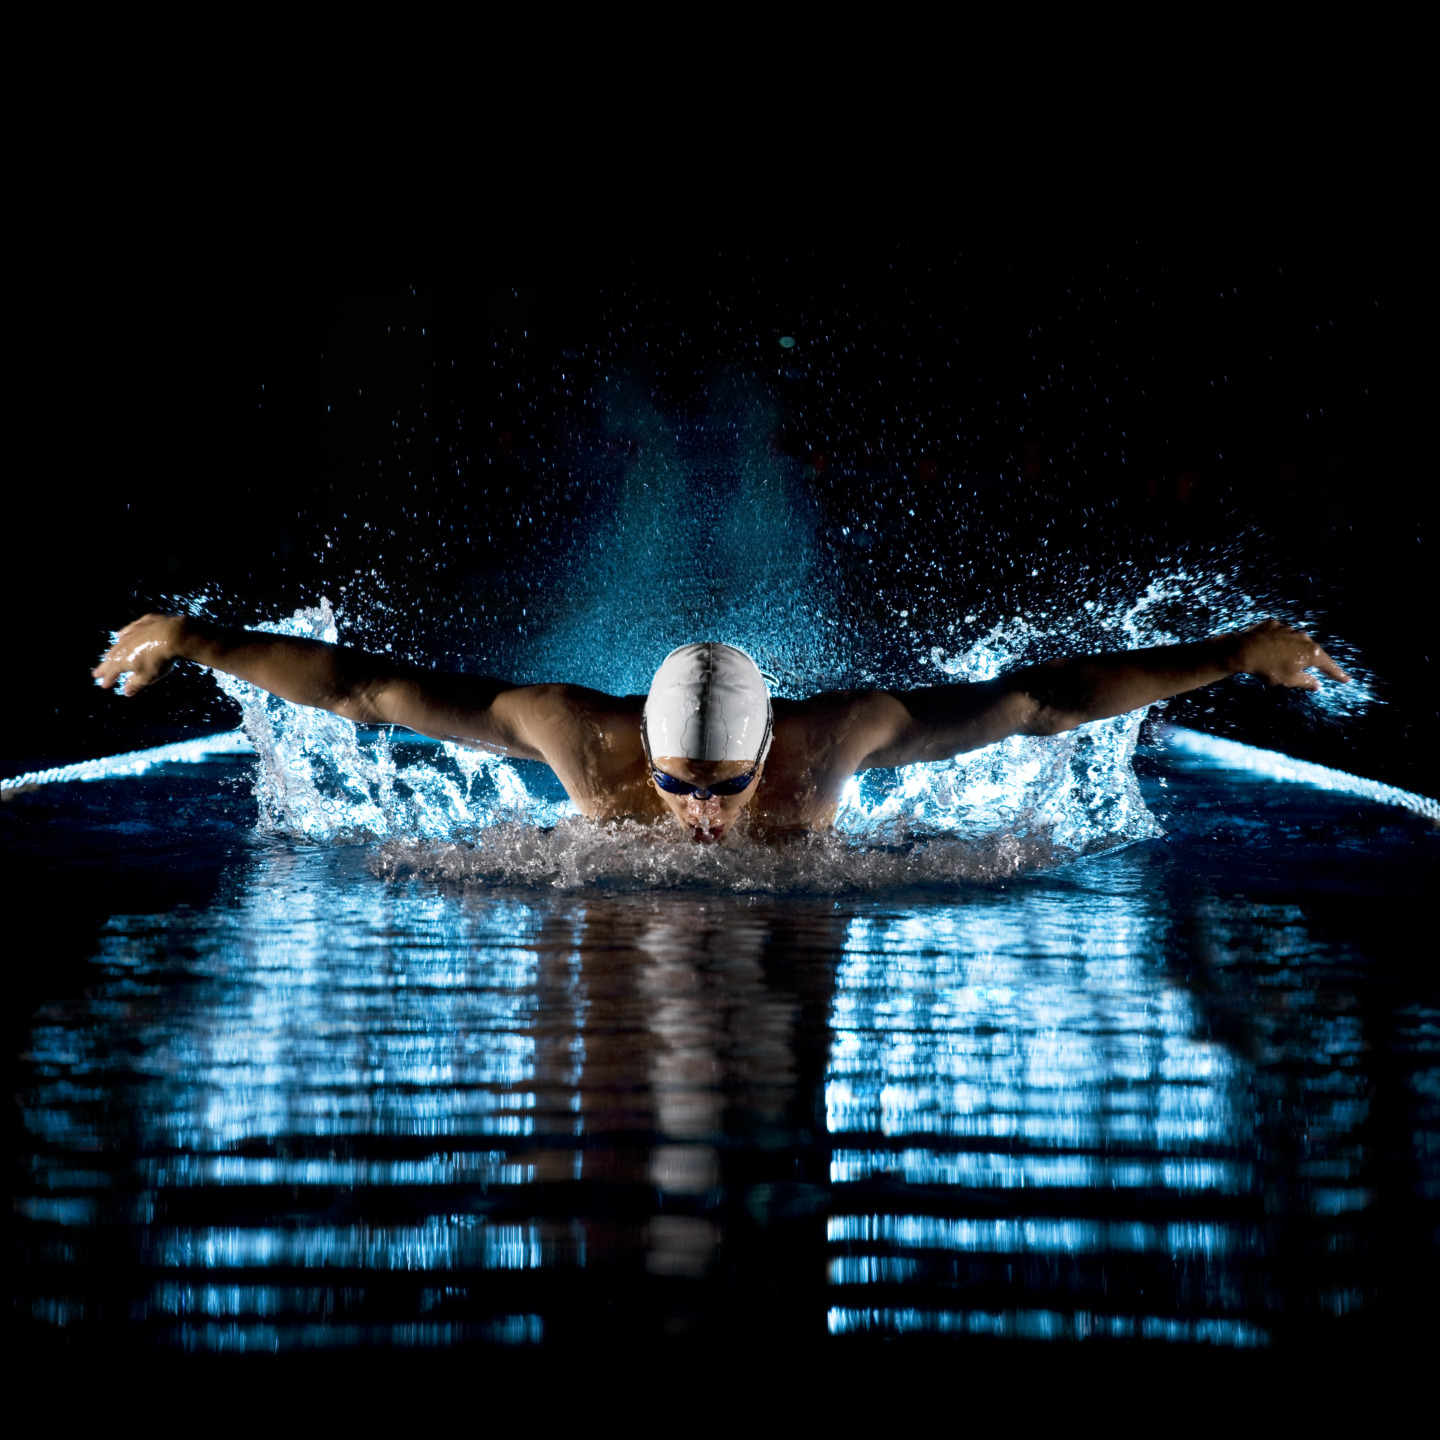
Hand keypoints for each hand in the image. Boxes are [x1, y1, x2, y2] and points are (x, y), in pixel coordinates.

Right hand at [92, 614, 185, 696]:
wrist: (173, 635)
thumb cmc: (159, 660)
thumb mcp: (148, 677)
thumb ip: (135, 684)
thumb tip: (126, 692)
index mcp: (121, 661)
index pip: (111, 673)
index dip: (108, 680)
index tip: (104, 685)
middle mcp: (122, 646)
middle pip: (111, 658)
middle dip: (104, 667)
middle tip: (96, 673)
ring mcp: (132, 633)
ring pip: (118, 644)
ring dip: (112, 651)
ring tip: (107, 656)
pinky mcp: (142, 623)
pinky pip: (129, 630)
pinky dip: (124, 634)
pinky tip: (121, 635)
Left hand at [1225, 619, 1350, 690]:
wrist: (1245, 651)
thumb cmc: (1270, 669)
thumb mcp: (1290, 680)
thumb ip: (1306, 682)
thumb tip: (1317, 685)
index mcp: (1312, 652)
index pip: (1328, 665)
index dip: (1337, 674)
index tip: (1346, 679)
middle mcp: (1304, 638)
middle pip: (1313, 651)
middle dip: (1313, 661)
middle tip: (1318, 669)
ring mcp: (1288, 629)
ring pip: (1296, 641)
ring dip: (1294, 650)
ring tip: (1285, 660)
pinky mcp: (1273, 624)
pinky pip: (1280, 634)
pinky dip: (1279, 641)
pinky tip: (1272, 647)